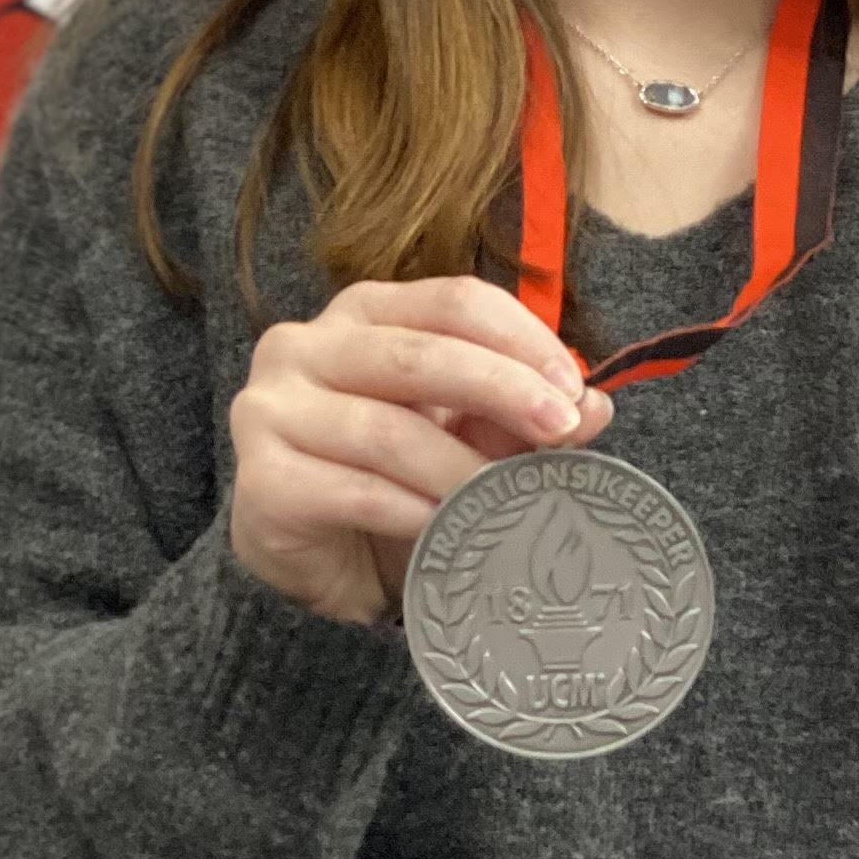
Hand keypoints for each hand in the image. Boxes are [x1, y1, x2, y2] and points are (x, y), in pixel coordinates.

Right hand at [227, 275, 616, 626]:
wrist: (307, 557)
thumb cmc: (386, 477)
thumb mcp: (460, 436)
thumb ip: (518, 414)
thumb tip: (599, 406)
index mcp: (362, 314)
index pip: (452, 301)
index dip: (521, 340)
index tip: (573, 389)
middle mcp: (304, 345)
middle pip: (421, 354)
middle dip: (504, 390)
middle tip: (562, 430)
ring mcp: (269, 408)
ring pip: (388, 431)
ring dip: (461, 471)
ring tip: (505, 502)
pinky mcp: (259, 477)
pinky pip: (354, 490)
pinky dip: (412, 512)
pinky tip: (446, 530)